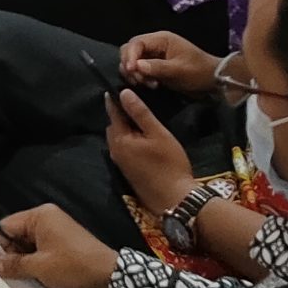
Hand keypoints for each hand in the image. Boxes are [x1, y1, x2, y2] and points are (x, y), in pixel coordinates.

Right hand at [0, 205, 118, 287]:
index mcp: (40, 217)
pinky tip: (29, 281)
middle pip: (17, 236)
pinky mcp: (63, 248)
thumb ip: (13, 264)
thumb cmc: (73, 267)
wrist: (110, 279)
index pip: (7, 226)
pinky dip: (34, 266)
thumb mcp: (40, 267)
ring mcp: (56, 234)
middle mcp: (47, 220)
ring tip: (14, 281)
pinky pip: (40, 254)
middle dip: (10, 256)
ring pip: (28, 247)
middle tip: (0, 277)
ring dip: (22, 263)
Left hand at [103, 89, 198, 215]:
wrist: (174, 199)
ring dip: (124, 129)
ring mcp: (120, 163)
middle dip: (120, 115)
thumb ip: (140, 113)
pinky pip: (123, 149)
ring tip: (139, 121)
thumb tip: (123, 93)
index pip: (113, 113)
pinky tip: (141, 140)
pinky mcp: (127, 172)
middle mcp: (114, 151)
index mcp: (120, 140)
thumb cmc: (169, 164)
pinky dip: (128, 141)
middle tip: (135, 106)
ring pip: (118, 139)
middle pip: (113, 127)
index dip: (116, 100)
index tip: (119, 88)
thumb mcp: (158, 134)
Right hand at [121, 30, 220, 95]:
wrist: (213, 81)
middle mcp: (155, 44)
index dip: (130, 56)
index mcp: (161, 39)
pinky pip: (139, 69)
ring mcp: (154, 55)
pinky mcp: (154, 66)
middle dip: (130, 65)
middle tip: (140, 80)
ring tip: (148, 84)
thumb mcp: (179, 70)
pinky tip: (150, 85)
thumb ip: (157, 67)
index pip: (136, 43)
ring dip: (135, 73)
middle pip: (130, 50)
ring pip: (133, 60)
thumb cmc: (198, 72)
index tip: (131, 71)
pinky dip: (140, 77)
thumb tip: (136, 66)